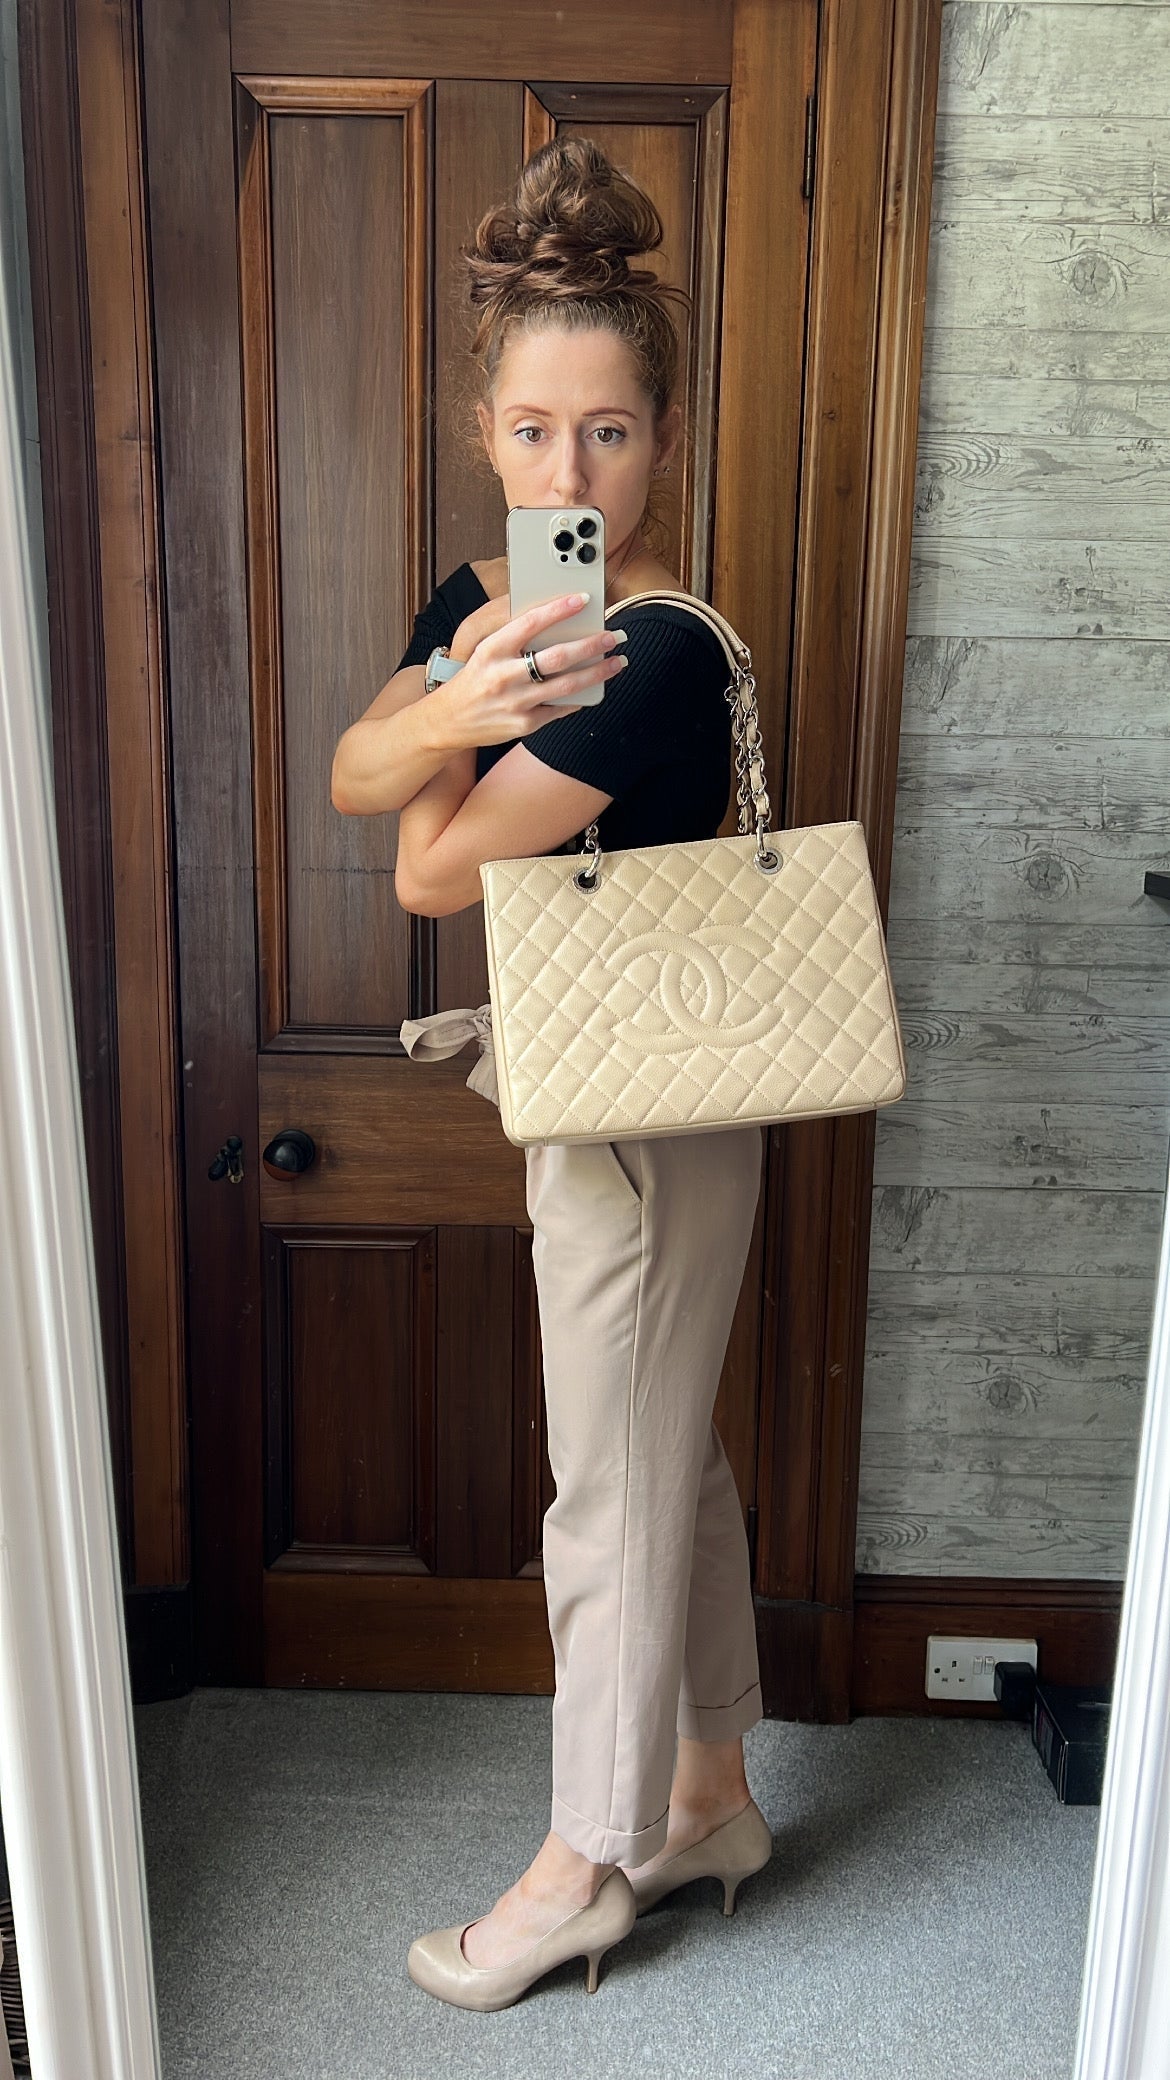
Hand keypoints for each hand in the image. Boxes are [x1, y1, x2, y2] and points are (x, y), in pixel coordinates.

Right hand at [433, 590, 627, 749]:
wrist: (448, 721)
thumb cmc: (473, 681)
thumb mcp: (485, 652)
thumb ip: (515, 640)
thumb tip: (557, 625)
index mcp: (492, 650)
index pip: (530, 623)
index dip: (559, 609)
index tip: (582, 599)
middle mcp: (503, 676)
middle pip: (557, 657)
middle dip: (591, 645)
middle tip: (612, 636)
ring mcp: (515, 702)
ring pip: (566, 685)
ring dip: (596, 672)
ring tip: (615, 662)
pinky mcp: (524, 724)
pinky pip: (560, 708)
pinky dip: (579, 698)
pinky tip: (593, 688)